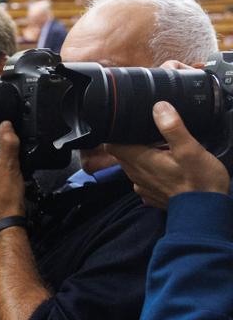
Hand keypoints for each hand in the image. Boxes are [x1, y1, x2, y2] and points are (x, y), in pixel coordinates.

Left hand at [106, 101, 228, 207]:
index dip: (115, 133)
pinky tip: (165, 167)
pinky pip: (145, 179)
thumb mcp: (189, 149)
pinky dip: (150, 172)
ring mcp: (143, 187)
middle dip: (129, 143)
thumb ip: (172, 128)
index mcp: (140, 161)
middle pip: (122, 155)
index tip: (122, 125)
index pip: (113, 145)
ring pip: (133, 167)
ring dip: (141, 157)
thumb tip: (159, 108)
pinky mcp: (153, 195)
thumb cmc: (200, 182)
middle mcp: (136, 175)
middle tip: (146, 133)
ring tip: (158, 148)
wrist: (206, 212)